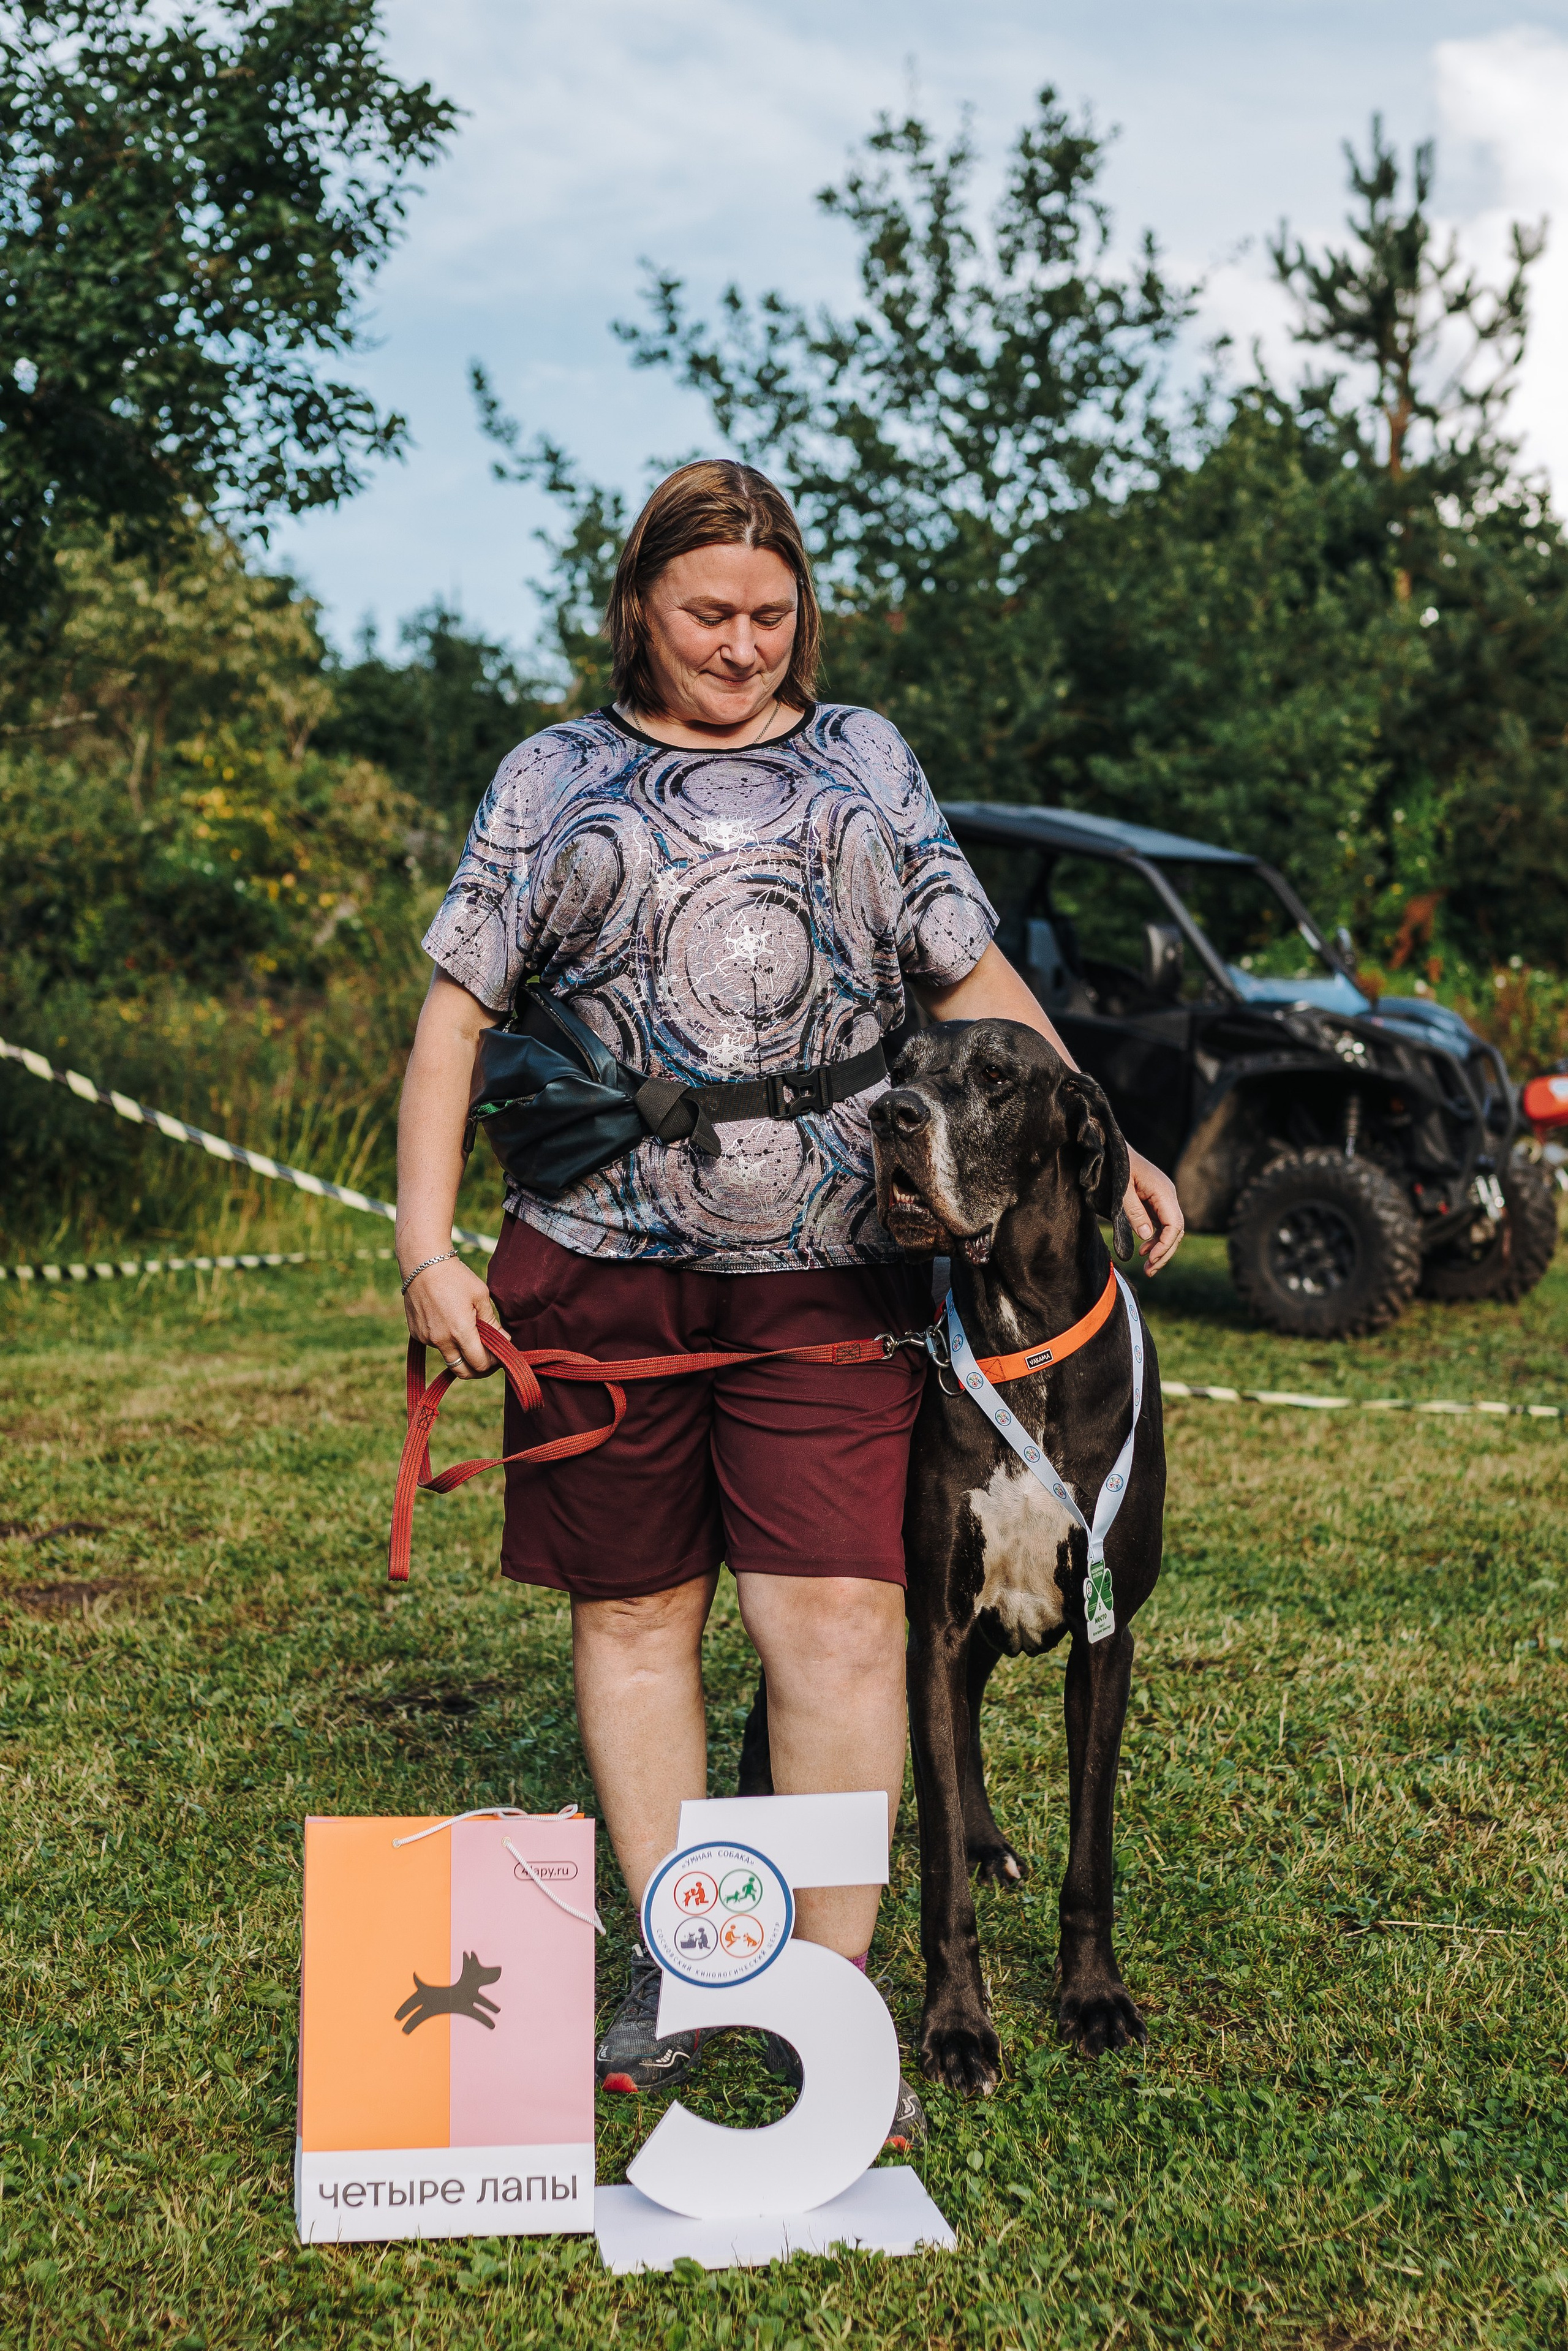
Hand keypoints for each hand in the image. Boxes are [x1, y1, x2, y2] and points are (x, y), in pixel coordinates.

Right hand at [402, 1254, 502, 1376]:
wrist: (422, 1263)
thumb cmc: (456, 1276)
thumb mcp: (480, 1296)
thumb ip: (492, 1322)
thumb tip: (503, 1340)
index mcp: (460, 1331)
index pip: (479, 1364)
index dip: (492, 1364)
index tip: (499, 1356)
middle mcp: (441, 1340)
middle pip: (462, 1371)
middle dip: (477, 1370)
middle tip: (487, 1359)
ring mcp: (426, 1338)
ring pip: (448, 1357)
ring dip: (460, 1352)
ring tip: (467, 1330)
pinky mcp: (416, 1334)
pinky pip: (435, 1345)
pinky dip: (445, 1341)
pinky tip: (449, 1321)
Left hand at [1124, 1148, 1183, 1274]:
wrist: (1112, 1147)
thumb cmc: (1115, 1165)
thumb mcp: (1121, 1189)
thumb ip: (1133, 1212)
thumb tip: (1146, 1236)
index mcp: (1163, 1191)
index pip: (1174, 1225)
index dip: (1165, 1245)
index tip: (1150, 1259)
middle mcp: (1168, 1195)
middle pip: (1176, 1230)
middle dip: (1165, 1252)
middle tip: (1149, 1271)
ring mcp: (1162, 1198)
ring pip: (1170, 1229)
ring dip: (1161, 1249)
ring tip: (1147, 1267)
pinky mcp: (1155, 1201)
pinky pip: (1161, 1224)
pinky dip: (1154, 1239)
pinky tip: (1143, 1250)